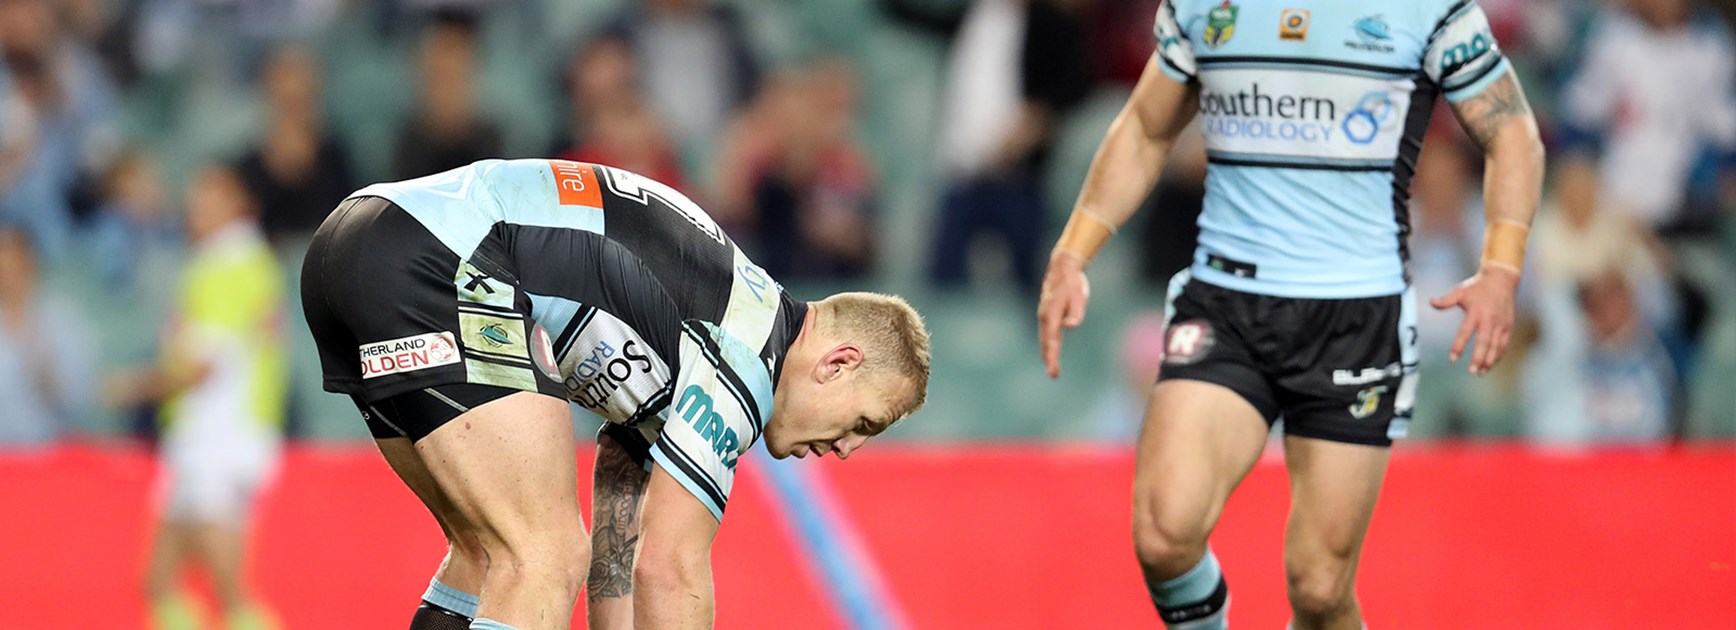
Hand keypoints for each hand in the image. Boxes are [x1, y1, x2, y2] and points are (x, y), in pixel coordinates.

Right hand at [1037, 250, 1091, 378]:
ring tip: (1052, 368)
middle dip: (1049, 359)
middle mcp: (1045, 317)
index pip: (1052, 341)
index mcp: (1052, 315)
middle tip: (1053, 375)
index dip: (1052, 357)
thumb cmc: (1073, 283)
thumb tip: (1071, 326)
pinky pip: (1046, 333)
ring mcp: (1044, 316)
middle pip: (1046, 342)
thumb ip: (1076, 312)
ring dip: (1047, 353)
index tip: (1053, 371)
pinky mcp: (1047, 314)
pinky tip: (1050, 351)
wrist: (1063, 268)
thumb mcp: (1079, 296)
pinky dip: (1047, 344)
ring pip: (1044, 338)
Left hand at [1429, 266, 1519, 374]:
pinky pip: (1504, 344)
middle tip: (1472, 371)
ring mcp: (1501, 324)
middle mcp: (1490, 320)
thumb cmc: (1478, 286)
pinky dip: (1498, 355)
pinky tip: (1491, 364)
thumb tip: (1431, 302)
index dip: (1459, 346)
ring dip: (1489, 360)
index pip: (1466, 332)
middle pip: (1484, 343)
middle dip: (1478, 358)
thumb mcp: (1460, 291)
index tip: (1453, 358)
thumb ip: (1446, 300)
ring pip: (1496, 346)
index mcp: (1476, 312)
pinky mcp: (1509, 326)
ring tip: (1481, 372)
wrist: (1502, 279)